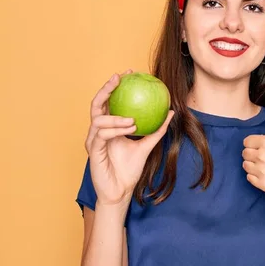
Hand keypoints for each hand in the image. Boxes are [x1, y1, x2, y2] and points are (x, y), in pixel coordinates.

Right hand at [85, 69, 173, 207]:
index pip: (109, 102)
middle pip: (97, 104)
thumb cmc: (130, 170)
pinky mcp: (93, 151)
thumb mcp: (147, 146)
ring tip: (132, 119)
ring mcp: (93, 140)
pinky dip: (115, 130)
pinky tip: (129, 128)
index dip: (116, 86)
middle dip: (106, 88)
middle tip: (120, 78)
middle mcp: (98, 131)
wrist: (121, 192)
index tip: (130, 73)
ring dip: (116, 117)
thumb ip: (156, 130)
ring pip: (99, 119)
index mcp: (109, 128)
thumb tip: (171, 112)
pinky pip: (102, 135)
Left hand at [242, 93, 264, 200]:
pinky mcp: (263, 185)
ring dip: (254, 166)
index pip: (247, 141)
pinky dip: (256, 178)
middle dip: (254, 154)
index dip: (255, 144)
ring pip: (245, 165)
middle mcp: (263, 156)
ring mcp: (262, 171)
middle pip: (245, 153)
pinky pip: (249, 178)